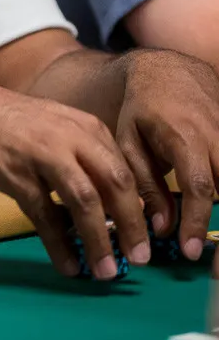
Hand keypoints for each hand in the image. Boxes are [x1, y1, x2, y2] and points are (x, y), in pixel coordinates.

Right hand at [0, 77, 148, 279]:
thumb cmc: (6, 123)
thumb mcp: (54, 128)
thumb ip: (83, 157)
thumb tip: (112, 205)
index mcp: (85, 126)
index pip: (126, 170)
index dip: (141, 207)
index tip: (148, 237)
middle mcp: (70, 136)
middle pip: (115, 184)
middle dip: (132, 227)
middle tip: (140, 260)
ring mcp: (42, 153)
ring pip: (85, 201)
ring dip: (100, 241)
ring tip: (105, 272)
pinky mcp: (15, 173)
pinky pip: (45, 216)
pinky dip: (59, 245)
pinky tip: (67, 265)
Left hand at [115, 48, 218, 259]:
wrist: (168, 69)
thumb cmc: (142, 108)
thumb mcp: (129, 140)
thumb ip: (145, 184)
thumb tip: (161, 228)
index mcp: (185, 136)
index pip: (200, 185)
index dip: (197, 221)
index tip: (191, 252)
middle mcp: (217, 136)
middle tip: (214, 270)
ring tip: (217, 257)